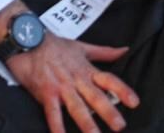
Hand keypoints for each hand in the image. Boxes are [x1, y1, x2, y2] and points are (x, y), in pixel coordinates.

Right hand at [7, 34, 138, 132]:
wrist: (28, 39)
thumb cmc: (55, 45)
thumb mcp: (82, 47)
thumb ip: (105, 52)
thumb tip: (125, 50)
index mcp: (86, 69)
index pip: (109, 80)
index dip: (122, 90)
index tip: (134, 102)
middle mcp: (76, 79)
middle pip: (95, 97)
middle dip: (108, 112)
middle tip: (120, 126)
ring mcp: (61, 87)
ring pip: (77, 107)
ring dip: (87, 123)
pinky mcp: (45, 93)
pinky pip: (52, 113)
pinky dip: (57, 126)